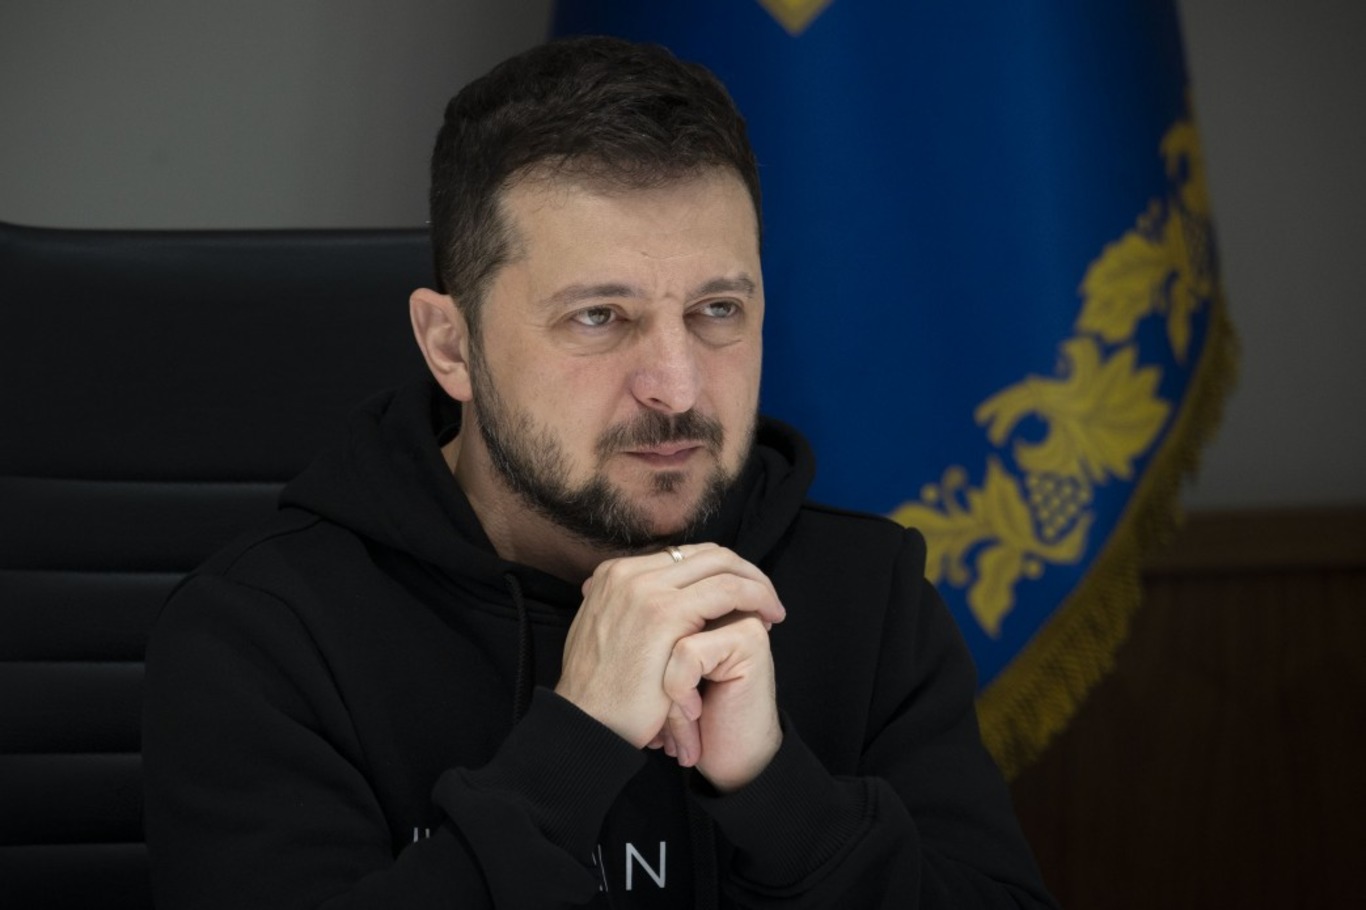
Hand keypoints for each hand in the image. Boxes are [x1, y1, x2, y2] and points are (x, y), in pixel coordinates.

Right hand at [554, 544, 784, 786]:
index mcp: (614, 574)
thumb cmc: (602, 694)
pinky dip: (756, 598)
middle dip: (745, 571)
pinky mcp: (665, 614)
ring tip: (773, 611)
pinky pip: (727, 591)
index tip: (741, 598)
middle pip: (707, 553)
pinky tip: (768, 619)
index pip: (685, 556)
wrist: (585, 725)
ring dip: (757, 584)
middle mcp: (628, 573)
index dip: (721, 573)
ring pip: (722, 565)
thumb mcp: (605, 636)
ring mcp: (645, 590)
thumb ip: (625, 610)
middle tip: (766, 599)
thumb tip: (647, 600)